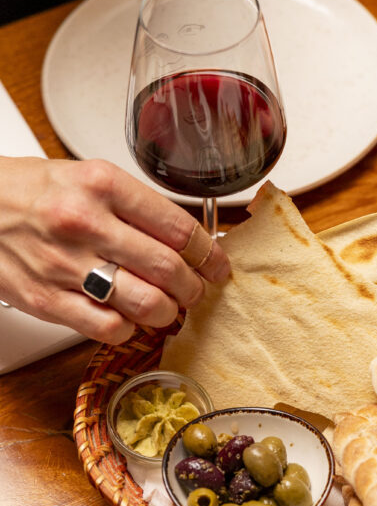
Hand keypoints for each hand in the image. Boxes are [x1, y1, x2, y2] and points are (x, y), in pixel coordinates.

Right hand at [0, 156, 230, 343]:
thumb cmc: (30, 192)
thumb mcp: (87, 177)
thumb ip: (136, 206)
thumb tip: (188, 239)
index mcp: (103, 185)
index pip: (179, 228)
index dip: (209, 254)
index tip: (217, 265)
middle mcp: (86, 223)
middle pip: (169, 269)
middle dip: (193, 288)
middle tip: (194, 291)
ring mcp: (65, 265)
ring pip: (147, 303)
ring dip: (167, 312)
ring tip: (165, 307)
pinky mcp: (47, 300)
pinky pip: (110, 327)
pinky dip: (129, 328)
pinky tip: (126, 316)